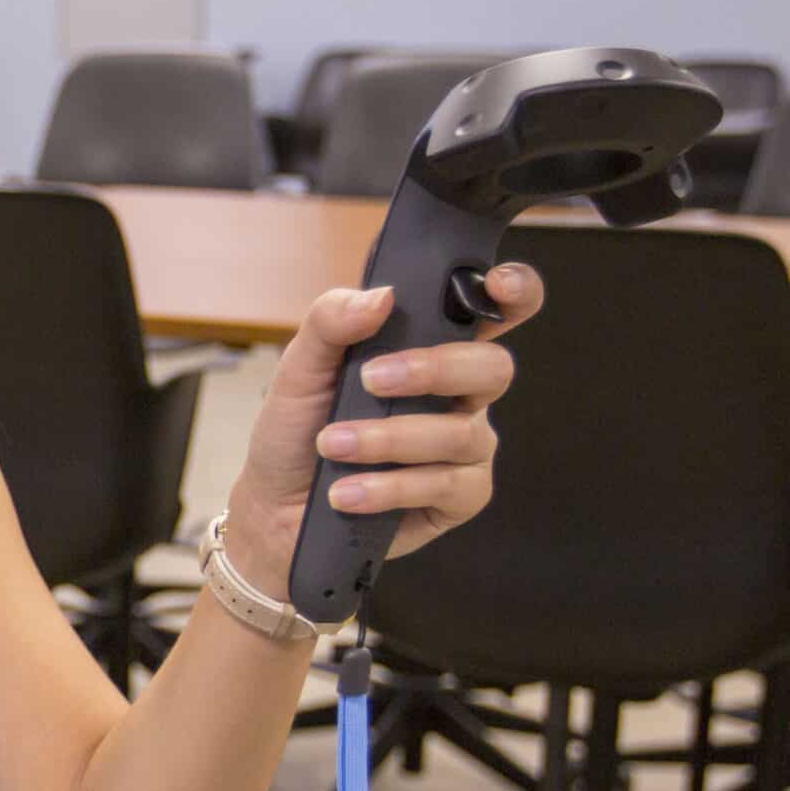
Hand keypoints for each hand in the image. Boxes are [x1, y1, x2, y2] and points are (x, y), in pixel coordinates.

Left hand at [224, 262, 544, 595]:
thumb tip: (381, 297)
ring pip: (462, 433)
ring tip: (333, 445)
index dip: (514, 292)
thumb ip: (332, 322)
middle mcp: (460, 396)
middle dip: (435, 369)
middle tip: (371, 380)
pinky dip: (390, 487)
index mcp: (432, 350)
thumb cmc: (296, 431)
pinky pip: (447, 486)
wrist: (274, 506)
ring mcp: (465, 448)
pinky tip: (347, 491)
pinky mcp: (459, 498)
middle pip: (493, 368)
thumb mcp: (300, 369)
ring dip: (389, 438)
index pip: (495, 311)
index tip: (495, 284)